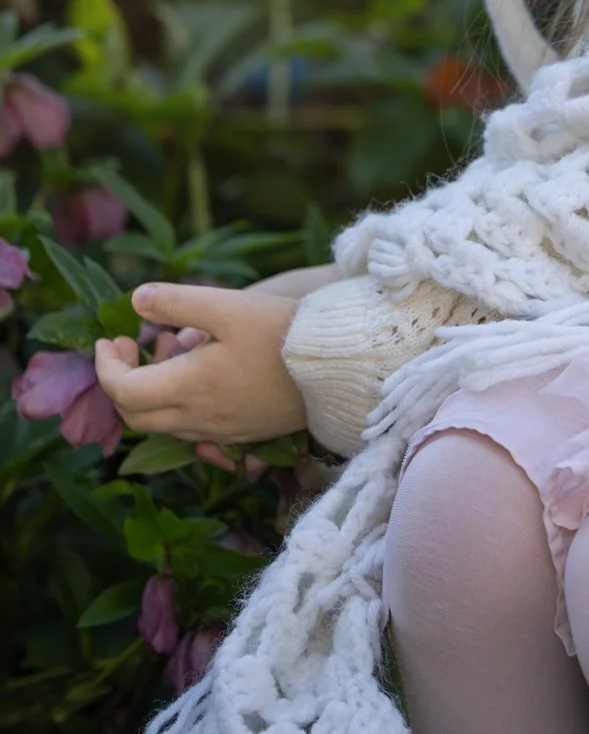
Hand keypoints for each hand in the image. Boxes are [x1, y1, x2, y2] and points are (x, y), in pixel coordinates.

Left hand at [93, 283, 307, 444]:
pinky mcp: (241, 434)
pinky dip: (177, 403)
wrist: (338, 368)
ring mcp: (220, 431)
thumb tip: (135, 299)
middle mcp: (199, 419)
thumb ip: (178, 301)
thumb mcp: (229, 305)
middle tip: (132, 343)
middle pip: (136, 416)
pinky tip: (199, 371)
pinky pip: (191, 429)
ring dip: (151, 390)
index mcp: (189, 388)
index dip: (106, 366)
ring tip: (170, 348)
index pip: (123, 391)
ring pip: (163, 425)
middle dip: (122, 380)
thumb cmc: (283, 332)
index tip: (110, 337)